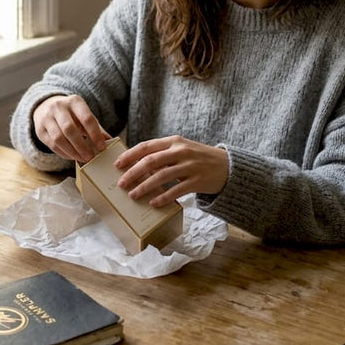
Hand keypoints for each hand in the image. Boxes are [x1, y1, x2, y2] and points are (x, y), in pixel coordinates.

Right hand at [32, 95, 111, 162]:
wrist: (46, 106)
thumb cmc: (71, 113)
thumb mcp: (84, 114)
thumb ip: (96, 127)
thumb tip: (110, 141)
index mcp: (74, 101)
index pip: (86, 118)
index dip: (95, 134)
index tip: (102, 147)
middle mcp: (58, 107)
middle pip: (70, 129)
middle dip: (81, 146)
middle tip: (91, 157)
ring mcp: (47, 118)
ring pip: (58, 138)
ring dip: (72, 151)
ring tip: (82, 158)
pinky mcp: (40, 130)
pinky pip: (51, 145)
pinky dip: (63, 153)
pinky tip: (72, 156)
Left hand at [114, 136, 228, 206]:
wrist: (227, 166)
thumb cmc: (198, 158)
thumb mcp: (182, 149)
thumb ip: (162, 154)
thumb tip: (137, 164)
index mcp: (174, 141)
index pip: (147, 146)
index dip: (130, 155)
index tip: (117, 165)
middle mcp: (181, 151)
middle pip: (151, 161)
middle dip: (133, 172)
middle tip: (121, 184)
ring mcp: (190, 166)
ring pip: (161, 176)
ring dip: (145, 186)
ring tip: (133, 195)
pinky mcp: (197, 181)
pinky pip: (177, 190)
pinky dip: (163, 197)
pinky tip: (154, 203)